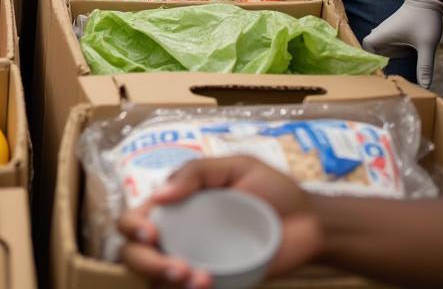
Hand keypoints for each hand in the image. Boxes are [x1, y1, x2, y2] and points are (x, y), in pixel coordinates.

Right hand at [118, 158, 323, 287]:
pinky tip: (208, 284)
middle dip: (147, 263)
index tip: (152, 233)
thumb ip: (196, 172)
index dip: (132, 225)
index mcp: (176, 204)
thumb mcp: (235, 166)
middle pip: (135, 254)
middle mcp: (179, 235)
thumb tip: (159, 194)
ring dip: (166, 282)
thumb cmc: (271, 187)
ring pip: (157, 281)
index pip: (135, 216)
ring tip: (199, 279)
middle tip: (178, 268)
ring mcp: (196, 262)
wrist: (311, 221)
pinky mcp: (219, 284)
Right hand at [362, 0, 442, 87]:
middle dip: (381, 59)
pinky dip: (395, 50)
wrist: (427, 1)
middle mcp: (382, 32)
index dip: (369, 57)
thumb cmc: (423, 21)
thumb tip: (425, 86)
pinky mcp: (394, 29)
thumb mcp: (426, 45)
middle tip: (393, 68)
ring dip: (390, 54)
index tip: (380, 66)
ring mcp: (388, 30)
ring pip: (382, 46)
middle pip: (374, 49)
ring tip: (402, 60)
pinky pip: (389, 43)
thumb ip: (424, 66)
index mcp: (383, 35)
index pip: (366, 47)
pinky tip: (408, 51)